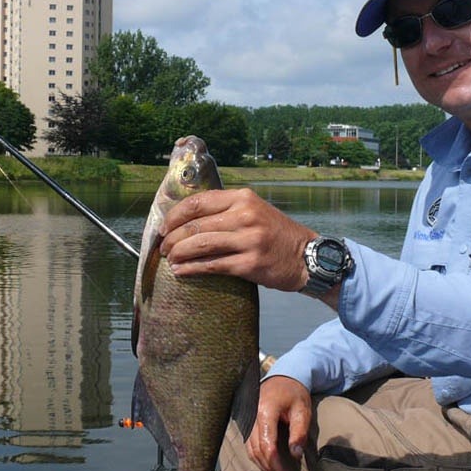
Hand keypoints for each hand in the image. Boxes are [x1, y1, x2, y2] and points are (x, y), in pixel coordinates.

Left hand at [159, 188, 316, 291]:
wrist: (306, 257)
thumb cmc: (276, 234)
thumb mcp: (254, 210)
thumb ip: (226, 210)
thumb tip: (186, 220)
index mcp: (242, 198)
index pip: (198, 202)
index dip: (175, 216)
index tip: (164, 228)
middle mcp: (245, 215)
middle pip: (196, 225)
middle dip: (173, 238)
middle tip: (164, 248)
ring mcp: (249, 240)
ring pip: (201, 245)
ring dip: (179, 254)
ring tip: (171, 260)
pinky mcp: (250, 263)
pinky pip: (212, 265)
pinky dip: (192, 269)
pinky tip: (182, 272)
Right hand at [246, 375, 311, 470]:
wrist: (284, 378)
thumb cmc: (294, 393)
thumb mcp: (302, 410)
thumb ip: (299, 432)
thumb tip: (295, 455)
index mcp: (265, 412)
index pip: (267, 445)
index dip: (276, 464)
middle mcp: (252, 417)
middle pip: (257, 450)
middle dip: (271, 468)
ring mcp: (248, 420)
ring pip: (250, 450)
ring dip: (263, 465)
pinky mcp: (249, 424)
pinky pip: (250, 445)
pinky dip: (259, 457)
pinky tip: (271, 465)